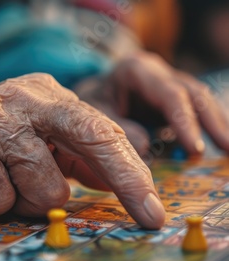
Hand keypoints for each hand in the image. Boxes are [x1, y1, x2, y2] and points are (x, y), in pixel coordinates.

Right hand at [0, 73, 164, 228]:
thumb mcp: (38, 140)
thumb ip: (77, 158)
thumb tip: (124, 183)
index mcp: (49, 94)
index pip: (102, 129)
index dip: (133, 172)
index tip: (153, 211)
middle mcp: (25, 98)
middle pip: (89, 137)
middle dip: (123, 180)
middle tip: (143, 216)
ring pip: (43, 187)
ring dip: (30, 200)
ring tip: (11, 184)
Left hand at [77, 51, 228, 155]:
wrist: (87, 92)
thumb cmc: (88, 103)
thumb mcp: (94, 114)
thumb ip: (119, 129)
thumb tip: (147, 148)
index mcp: (136, 70)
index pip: (170, 94)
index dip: (185, 121)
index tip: (195, 149)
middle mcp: (157, 71)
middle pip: (193, 93)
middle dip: (212, 121)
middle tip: (226, 148)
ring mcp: (167, 81)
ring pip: (199, 98)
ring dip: (215, 123)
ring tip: (227, 149)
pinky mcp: (172, 96)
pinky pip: (194, 108)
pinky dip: (205, 125)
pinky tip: (217, 143)